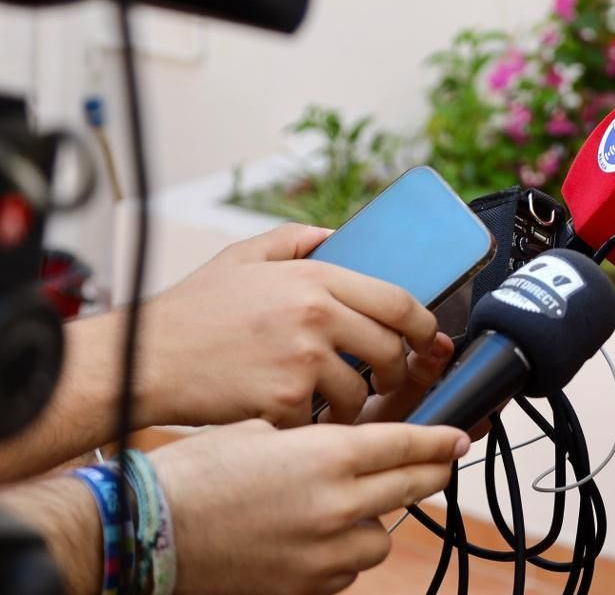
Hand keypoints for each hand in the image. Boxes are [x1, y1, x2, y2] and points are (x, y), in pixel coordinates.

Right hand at [140, 224, 439, 427]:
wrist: (144, 357)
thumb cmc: (192, 311)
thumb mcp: (243, 257)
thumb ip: (295, 241)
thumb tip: (337, 235)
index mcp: (316, 278)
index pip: (399, 300)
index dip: (423, 325)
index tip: (425, 339)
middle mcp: (317, 315)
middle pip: (390, 349)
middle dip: (397, 370)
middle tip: (386, 379)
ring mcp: (303, 359)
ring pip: (360, 391)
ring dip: (356, 404)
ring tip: (335, 403)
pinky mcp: (284, 400)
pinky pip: (321, 420)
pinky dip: (313, 425)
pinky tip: (295, 417)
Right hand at [149, 419, 468, 594]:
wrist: (147, 533)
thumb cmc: (195, 475)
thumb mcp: (263, 432)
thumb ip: (319, 439)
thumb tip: (355, 443)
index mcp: (327, 457)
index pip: (406, 446)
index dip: (437, 440)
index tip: (457, 438)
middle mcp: (335, 507)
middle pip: (409, 489)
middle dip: (428, 474)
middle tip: (437, 464)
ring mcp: (322, 554)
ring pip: (382, 537)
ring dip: (376, 520)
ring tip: (348, 507)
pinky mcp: (305, 587)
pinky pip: (347, 570)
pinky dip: (342, 554)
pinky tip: (316, 539)